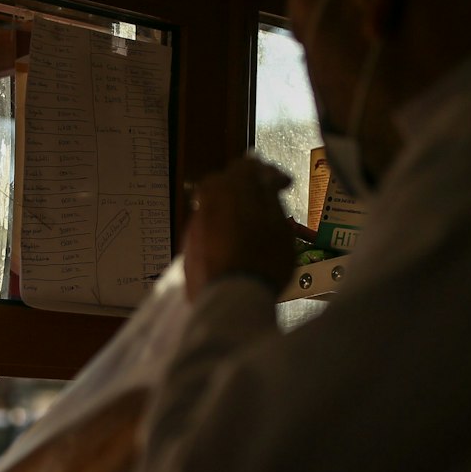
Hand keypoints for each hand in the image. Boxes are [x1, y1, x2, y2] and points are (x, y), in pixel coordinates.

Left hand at [180, 158, 304, 300]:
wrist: (230, 303)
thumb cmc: (262, 261)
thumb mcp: (280, 225)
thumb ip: (269, 198)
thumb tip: (263, 185)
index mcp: (228, 189)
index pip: (248, 167)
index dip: (269, 173)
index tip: (283, 184)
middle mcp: (204, 204)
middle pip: (224, 186)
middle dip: (244, 190)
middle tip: (264, 200)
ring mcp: (192, 229)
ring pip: (213, 211)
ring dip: (231, 213)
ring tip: (251, 228)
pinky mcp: (187, 253)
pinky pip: (207, 234)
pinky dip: (221, 234)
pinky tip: (235, 248)